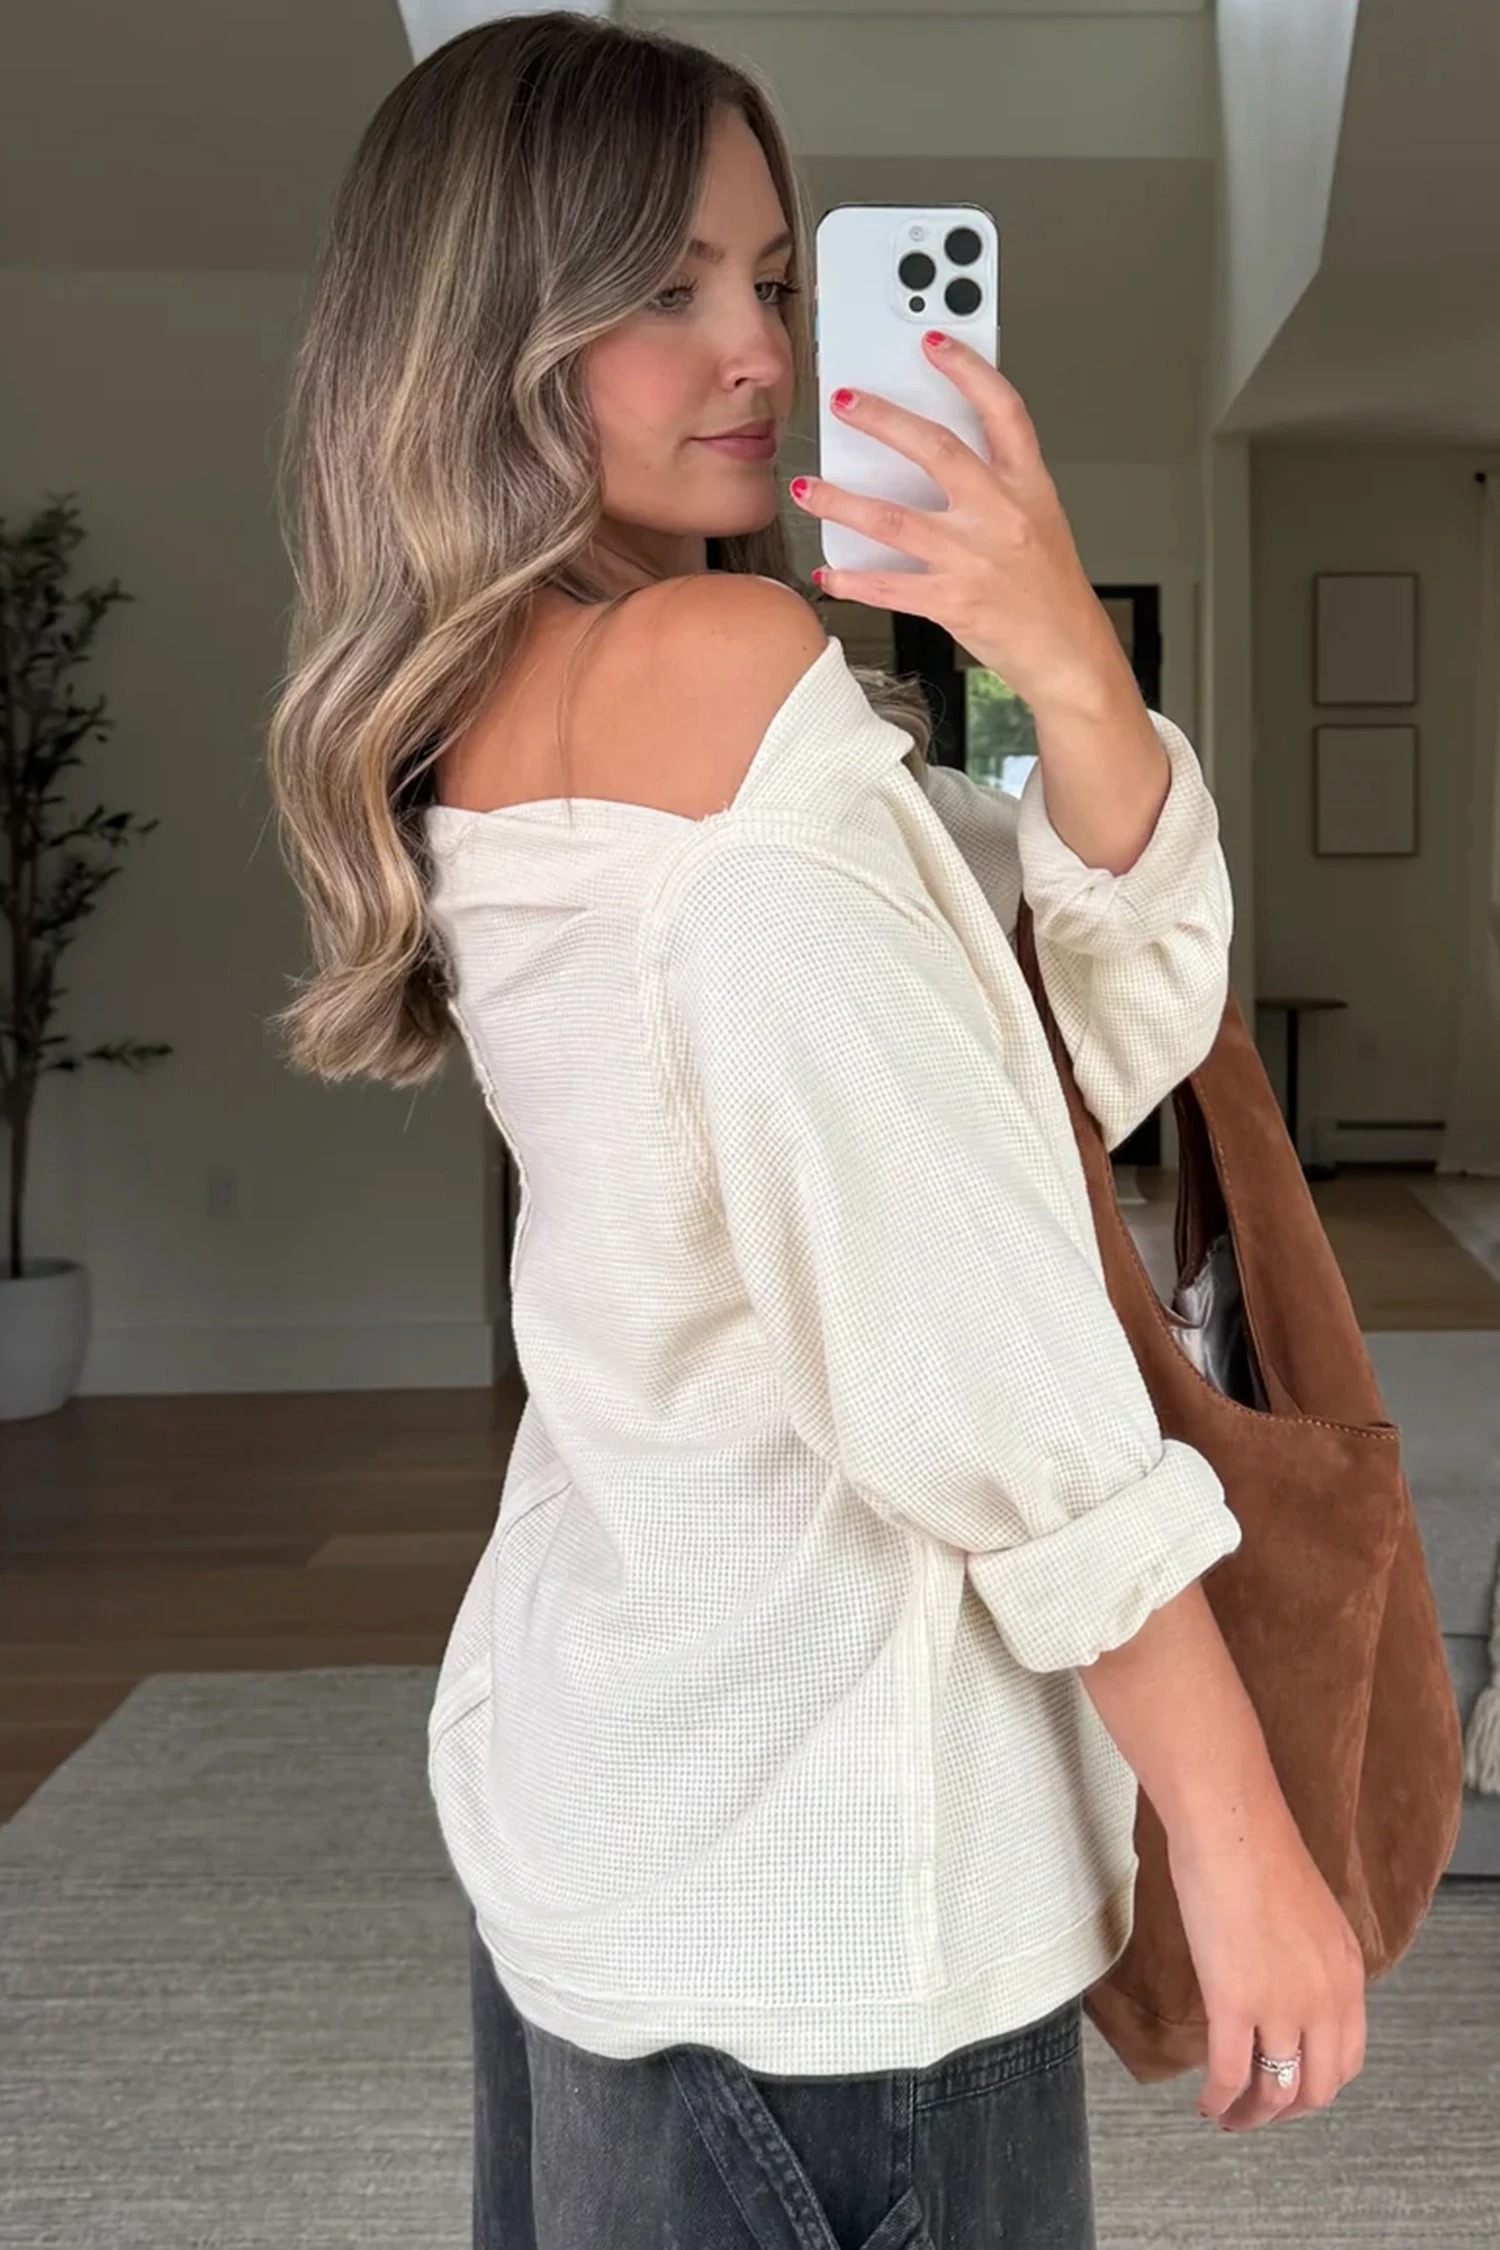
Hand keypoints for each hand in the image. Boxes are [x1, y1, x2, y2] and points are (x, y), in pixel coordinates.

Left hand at [789, 335, 1131, 715]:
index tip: (933, 343)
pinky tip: (828, 573)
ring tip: (806, 487)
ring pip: (893, 519)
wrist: (1066, 652)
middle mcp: (1001, 515)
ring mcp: (974, 559)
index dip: (968, 370)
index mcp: (1028, 486)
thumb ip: (995, 483)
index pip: (1002, 410)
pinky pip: (888, 586)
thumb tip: (930, 454)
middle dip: (882, 420)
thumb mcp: (1038, 519)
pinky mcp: (952, 603)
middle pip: (934, 450)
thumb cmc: (1049, 588)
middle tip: (844, 402)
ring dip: (840, 502)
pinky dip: (852, 580)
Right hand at [1167, 1807, 1366, 2131]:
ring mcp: (1283, 2005)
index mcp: (1346, 1971)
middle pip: (1319, 2087)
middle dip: (1288, 2111)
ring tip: (1229, 2118)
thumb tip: (1279, 1975)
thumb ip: (1305, 1955)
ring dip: (1253, 2116)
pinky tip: (1207, 2104)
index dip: (1318, 2084)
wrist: (1229, 1824)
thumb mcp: (1306, 1911)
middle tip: (1259, 2112)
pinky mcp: (1235, 2004)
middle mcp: (1326, 1997)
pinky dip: (1220, 2100)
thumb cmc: (1254, 1847)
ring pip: (1278, 2090)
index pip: (1347, 2056)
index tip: (1291, 2086)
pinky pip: (1231, 2074)